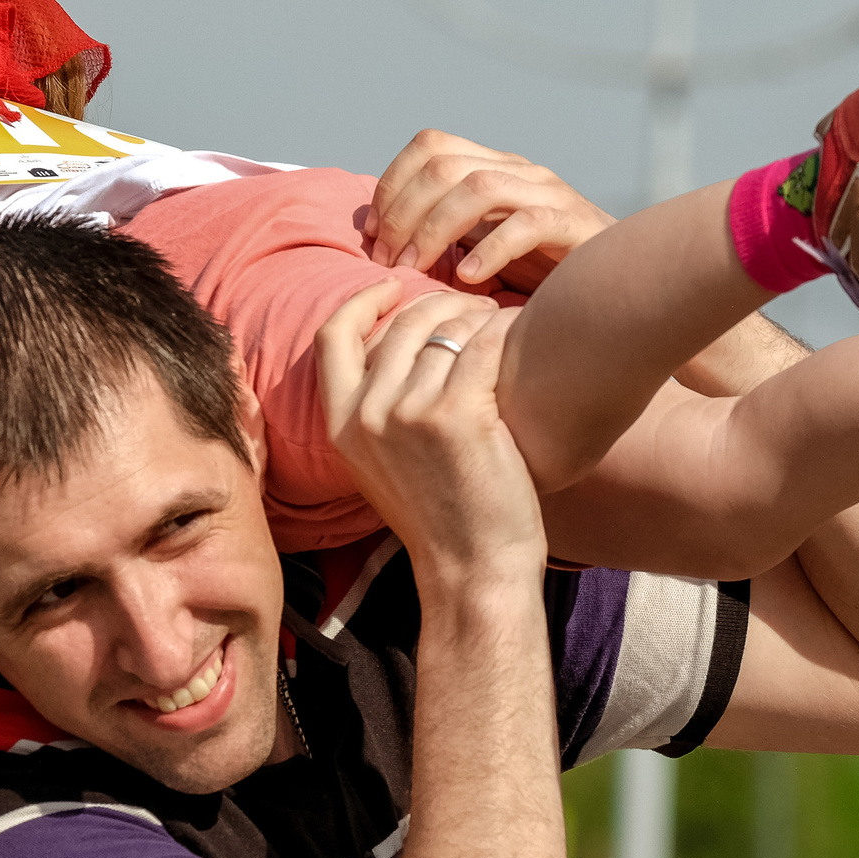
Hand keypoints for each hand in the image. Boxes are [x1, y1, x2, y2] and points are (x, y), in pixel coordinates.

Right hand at [315, 282, 544, 588]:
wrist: (473, 571)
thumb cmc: (442, 519)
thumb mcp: (382, 466)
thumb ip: (377, 411)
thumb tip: (397, 350)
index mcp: (341, 425)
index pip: (334, 336)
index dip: (363, 302)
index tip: (394, 286)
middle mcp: (367, 414)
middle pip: (400, 323)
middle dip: (439, 302)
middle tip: (473, 308)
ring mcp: (409, 412)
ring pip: (445, 328)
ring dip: (477, 314)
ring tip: (501, 321)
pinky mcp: (457, 414)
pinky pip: (483, 343)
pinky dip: (506, 328)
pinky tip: (525, 331)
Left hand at [363, 131, 612, 291]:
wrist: (615, 286)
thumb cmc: (541, 273)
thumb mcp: (482, 243)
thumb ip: (445, 231)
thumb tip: (381, 239)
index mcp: (493, 165)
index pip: (429, 145)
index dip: (392, 185)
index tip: (372, 236)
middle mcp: (519, 169)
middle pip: (443, 164)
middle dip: (403, 213)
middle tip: (389, 260)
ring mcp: (548, 193)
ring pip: (478, 187)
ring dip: (436, 229)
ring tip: (417, 269)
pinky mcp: (573, 225)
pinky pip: (526, 224)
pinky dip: (489, 249)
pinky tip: (467, 278)